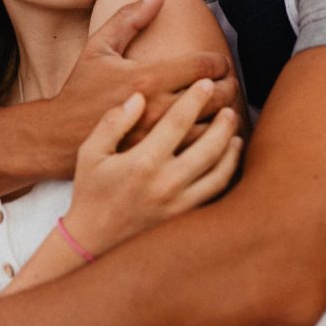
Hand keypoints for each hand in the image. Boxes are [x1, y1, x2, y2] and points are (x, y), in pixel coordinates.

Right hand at [54, 0, 235, 159]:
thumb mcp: (99, 48)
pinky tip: (213, 135)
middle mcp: (158, 108)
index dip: (219, 62)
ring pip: (215, 127)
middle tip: (227, 83)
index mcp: (148, 77)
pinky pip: (202, 153)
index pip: (203, 66)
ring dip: (226, 115)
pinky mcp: (159, 160)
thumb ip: (130, 18)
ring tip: (224, 108)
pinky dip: (215, 143)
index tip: (219, 64)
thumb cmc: (81, 90)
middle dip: (228, 86)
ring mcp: (160, 138)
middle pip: (216, 95)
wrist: (59, 137)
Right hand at [65, 79, 241, 254]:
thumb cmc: (91, 192)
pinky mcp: (185, 219)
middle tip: (228, 107)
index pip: (178, 122)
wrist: (92, 241)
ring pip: (220, 173)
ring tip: (235, 133)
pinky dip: (227, 175)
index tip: (206, 84)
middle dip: (223, 123)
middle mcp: (165, 184)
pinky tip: (229, 161)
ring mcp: (179, 204)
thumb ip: (112, 123)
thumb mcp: (90, 153)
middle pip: (209, 146)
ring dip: (231, 149)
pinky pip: (216, 194)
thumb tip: (139, 98)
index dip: (195, 99)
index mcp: (142, 162)